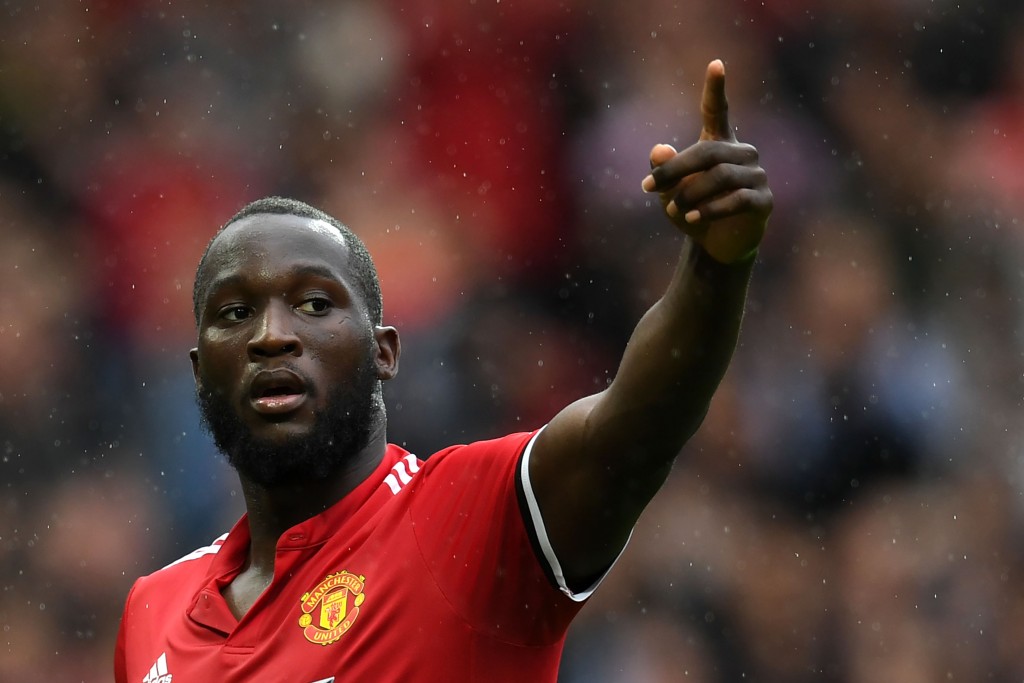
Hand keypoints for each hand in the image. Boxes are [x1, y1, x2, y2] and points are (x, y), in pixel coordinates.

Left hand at [642, 59, 772, 263]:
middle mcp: (742, 154)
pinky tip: (691, 220)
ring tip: (673, 210)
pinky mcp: (764, 201)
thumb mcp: (670, 191)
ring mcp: (757, 176)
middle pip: (708, 152)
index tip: (715, 63)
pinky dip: (710, 210)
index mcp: (720, 143)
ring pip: (721, 176)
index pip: (718, 111)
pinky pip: (738, 199)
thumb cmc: (692, 209)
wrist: (715, 245)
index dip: (716, 89)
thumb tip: (660, 148)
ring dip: (690, 194)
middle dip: (675, 170)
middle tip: (648, 186)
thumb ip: (663, 169)